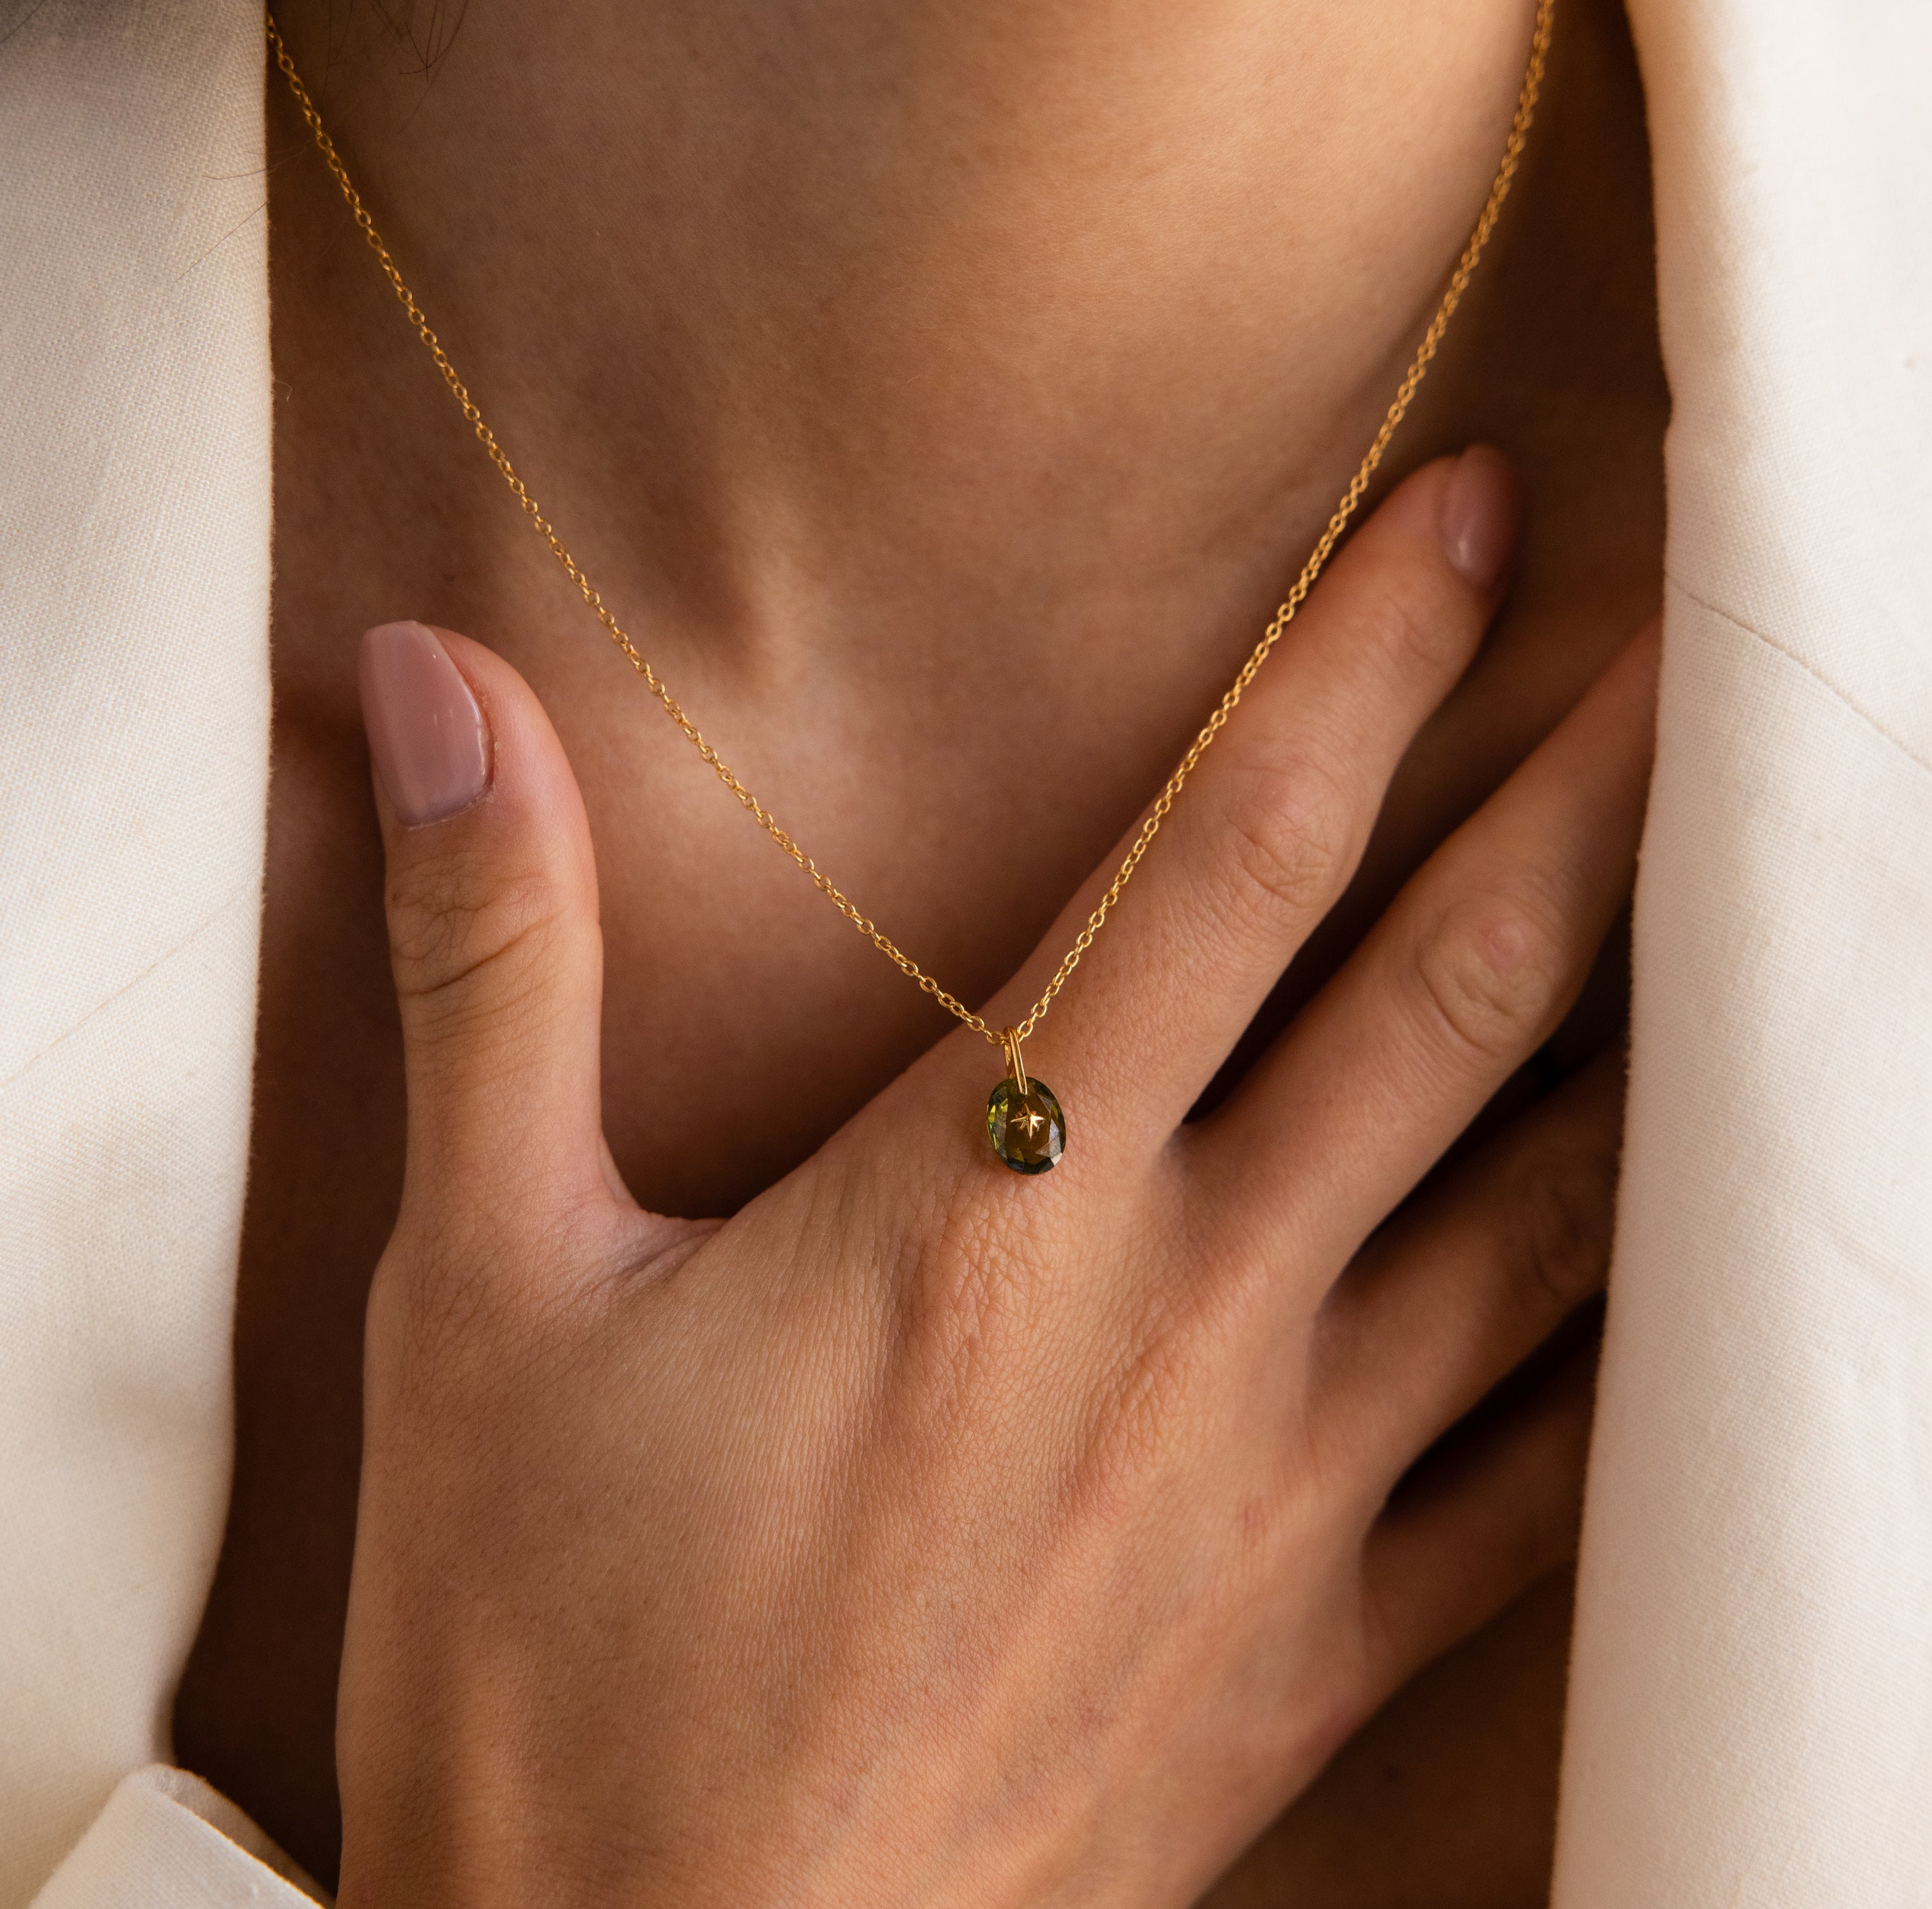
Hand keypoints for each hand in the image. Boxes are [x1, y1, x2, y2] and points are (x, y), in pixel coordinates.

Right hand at [333, 447, 1654, 1908]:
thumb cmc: (545, 1656)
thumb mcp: (476, 1292)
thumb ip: (491, 967)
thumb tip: (431, 687)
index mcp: (992, 1205)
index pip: (1236, 859)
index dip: (1370, 663)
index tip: (1482, 519)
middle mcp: (1184, 1320)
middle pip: (1451, 1002)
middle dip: (1588, 804)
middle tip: (1705, 658)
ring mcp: (1282, 1494)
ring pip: (1546, 1218)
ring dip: (1653, 1042)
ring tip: (1746, 916)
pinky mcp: (1314, 1656)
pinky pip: (1545, 1474)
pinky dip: (1638, 1346)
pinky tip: (1698, 1277)